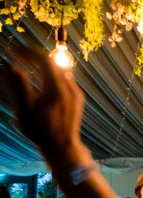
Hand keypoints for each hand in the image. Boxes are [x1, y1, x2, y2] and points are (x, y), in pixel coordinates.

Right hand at [7, 46, 88, 169]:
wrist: (63, 147)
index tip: (14, 50)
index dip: (28, 51)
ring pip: (60, 70)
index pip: (44, 60)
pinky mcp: (77, 99)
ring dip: (43, 65)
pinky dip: (52, 75)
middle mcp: (70, 88)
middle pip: (53, 63)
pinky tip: (41, 80)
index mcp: (56, 88)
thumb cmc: (41, 131)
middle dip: (35, 56)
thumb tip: (10, 66)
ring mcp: (76, 93)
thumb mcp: (25, 110)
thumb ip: (18, 86)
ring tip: (27, 65)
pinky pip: (65, 80)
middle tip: (19, 55)